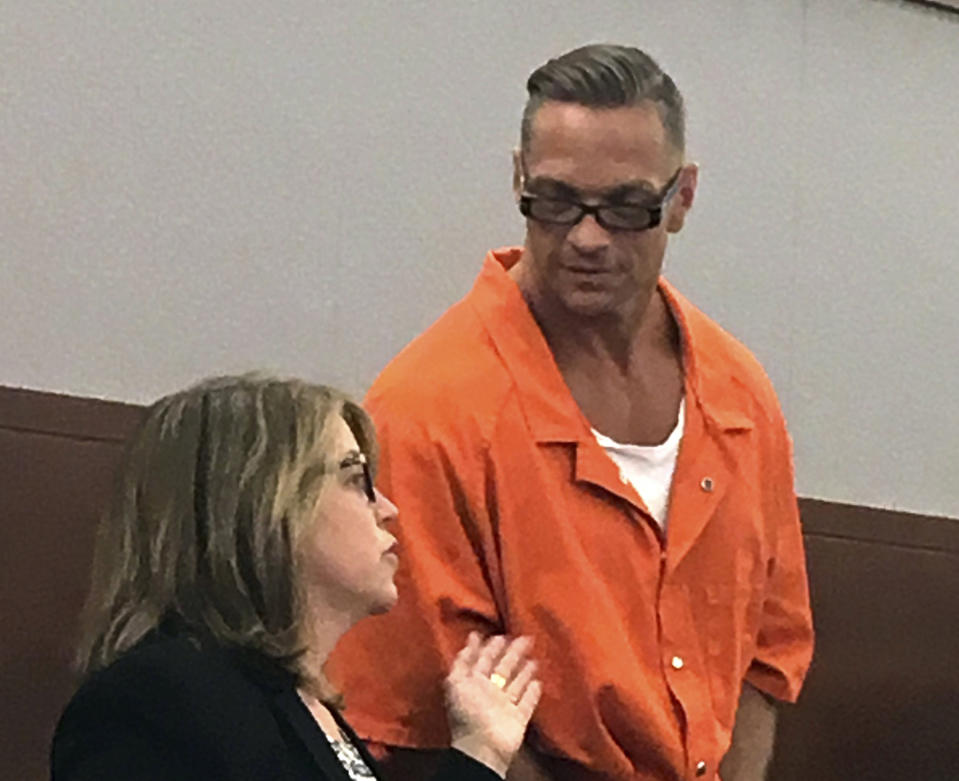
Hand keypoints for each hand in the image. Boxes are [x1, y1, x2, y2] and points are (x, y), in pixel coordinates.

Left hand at [444, 633, 541, 778]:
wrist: (483, 747)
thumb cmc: (468, 712)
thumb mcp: (457, 681)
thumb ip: (464, 660)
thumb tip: (472, 636)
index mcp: (473, 683)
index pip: (482, 660)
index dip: (489, 647)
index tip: (499, 634)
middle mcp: (489, 692)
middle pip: (502, 668)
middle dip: (511, 653)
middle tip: (523, 637)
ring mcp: (504, 706)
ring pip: (516, 684)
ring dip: (524, 671)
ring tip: (533, 657)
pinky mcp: (518, 718)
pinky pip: (527, 703)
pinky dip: (532, 693)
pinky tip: (539, 681)